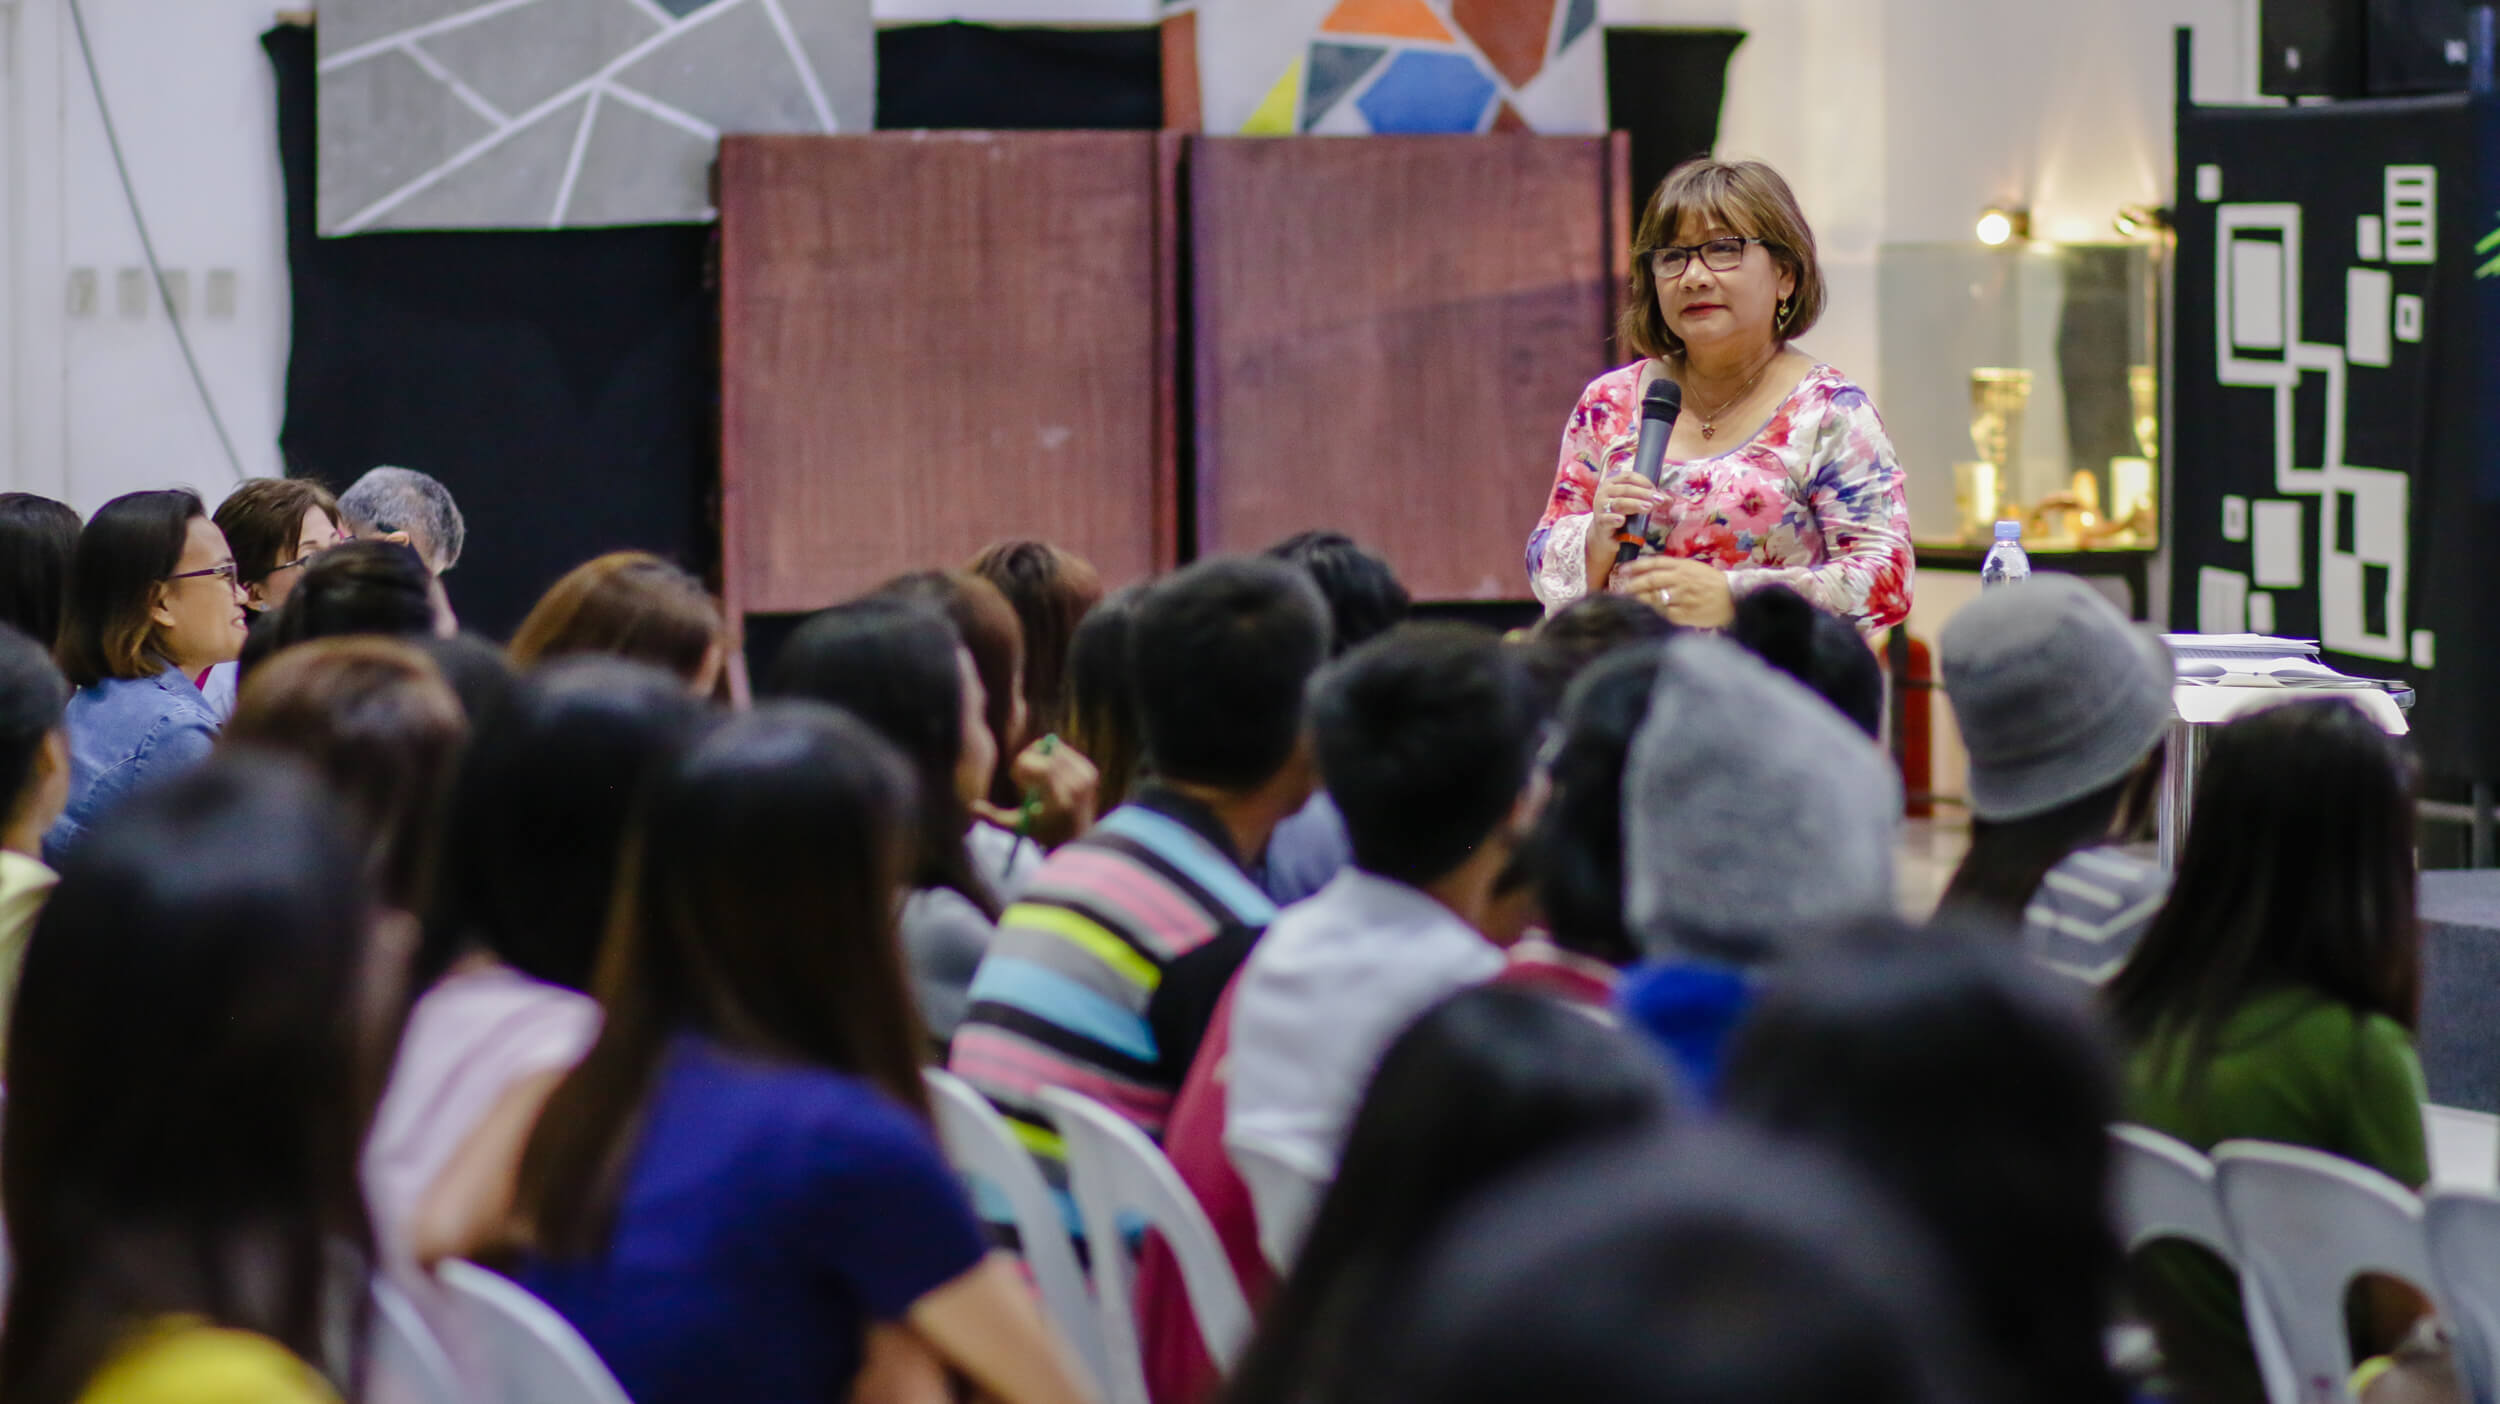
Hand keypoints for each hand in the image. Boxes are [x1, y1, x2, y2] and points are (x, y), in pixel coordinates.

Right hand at [971, 736, 1099, 848]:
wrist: (1076, 837)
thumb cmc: (1041, 832)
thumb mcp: (1016, 826)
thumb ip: (993, 817)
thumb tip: (971, 807)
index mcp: (1060, 798)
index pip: (1037, 765)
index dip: (1020, 767)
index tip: (1017, 780)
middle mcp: (1077, 785)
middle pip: (1043, 751)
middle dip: (1028, 760)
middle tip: (1025, 780)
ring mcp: (1087, 777)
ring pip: (1053, 748)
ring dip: (1039, 758)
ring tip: (1038, 779)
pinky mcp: (1091, 771)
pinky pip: (1063, 751)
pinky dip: (1052, 758)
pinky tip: (1051, 777)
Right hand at [1582, 473, 1664, 591]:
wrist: (1605, 535)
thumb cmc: (1622, 514)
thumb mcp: (1635, 504)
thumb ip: (1650, 499)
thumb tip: (1670, 500)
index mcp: (1613, 483)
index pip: (1629, 477)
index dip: (1644, 481)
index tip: (1656, 490)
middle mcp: (1605, 492)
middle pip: (1626, 489)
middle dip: (1644, 494)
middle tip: (1659, 500)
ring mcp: (1601, 507)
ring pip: (1619, 502)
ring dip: (1635, 504)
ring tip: (1648, 508)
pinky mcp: (1600, 522)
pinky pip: (1606, 519)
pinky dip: (1614, 519)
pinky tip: (1622, 520)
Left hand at [1611, 555, 1735, 627]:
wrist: (1733, 598)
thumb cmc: (1711, 582)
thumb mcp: (1693, 568)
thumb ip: (1672, 568)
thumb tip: (1646, 570)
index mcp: (1682, 566)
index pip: (1655, 562)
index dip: (1636, 565)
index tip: (1622, 570)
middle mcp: (1680, 579)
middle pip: (1650, 581)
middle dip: (1632, 586)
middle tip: (1620, 591)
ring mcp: (1682, 597)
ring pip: (1654, 598)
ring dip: (1638, 601)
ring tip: (1628, 603)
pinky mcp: (1685, 614)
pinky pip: (1664, 614)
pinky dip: (1653, 614)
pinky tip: (1644, 615)